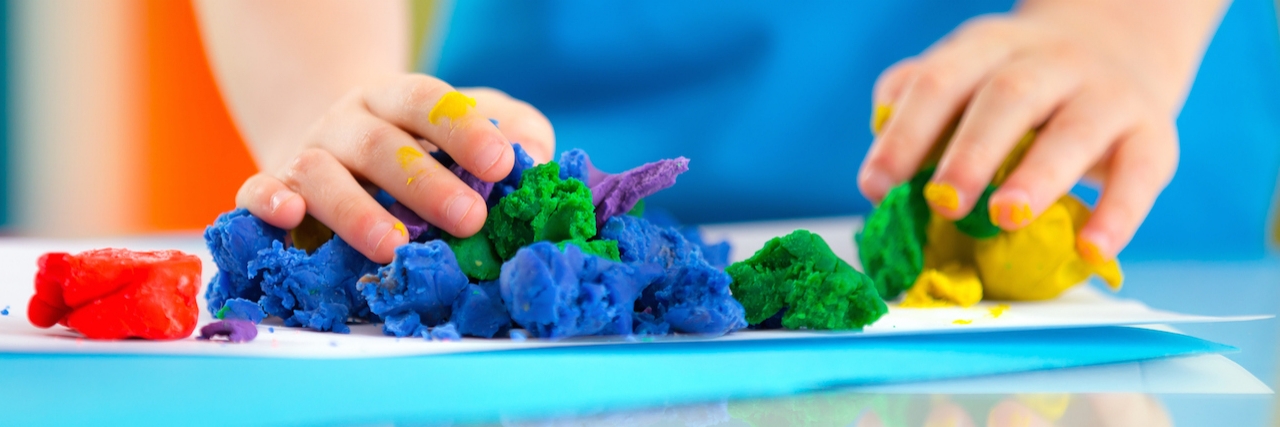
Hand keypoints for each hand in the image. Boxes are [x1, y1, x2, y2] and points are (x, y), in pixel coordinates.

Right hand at [234, 76, 554, 262]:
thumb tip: (537, 159)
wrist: (340, 151)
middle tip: (471, 220)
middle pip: (382, 145)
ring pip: (321, 173)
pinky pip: (258, 191)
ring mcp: (308, 154)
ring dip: (356, 211)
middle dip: (426, 184)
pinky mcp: (274, 188)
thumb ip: (513, 132)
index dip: (464, 130)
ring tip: (392, 248)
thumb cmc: (423, 148)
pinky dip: (267, 203)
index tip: (502, 165)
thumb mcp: (473, 131)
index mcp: (398, 100)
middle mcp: (349, 122)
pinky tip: (289, 219)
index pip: (429, 102)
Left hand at [858, 0, 1222, 261]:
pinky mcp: (1153, 133)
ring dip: (1037, 176)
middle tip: (942, 202)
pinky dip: (1118, 215)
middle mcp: (1051, 62)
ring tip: (1005, 217)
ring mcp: (1106, 94)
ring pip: (1074, 129)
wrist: (1120, 46)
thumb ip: (921, 105)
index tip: (876, 185)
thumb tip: (880, 155)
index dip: (905, 134)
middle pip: (1007, 99)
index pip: (941, 82)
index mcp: (990, 48)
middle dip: (970, 153)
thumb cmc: (1019, 86)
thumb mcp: (968, 75)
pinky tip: (1092, 251)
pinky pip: (1140, 173)